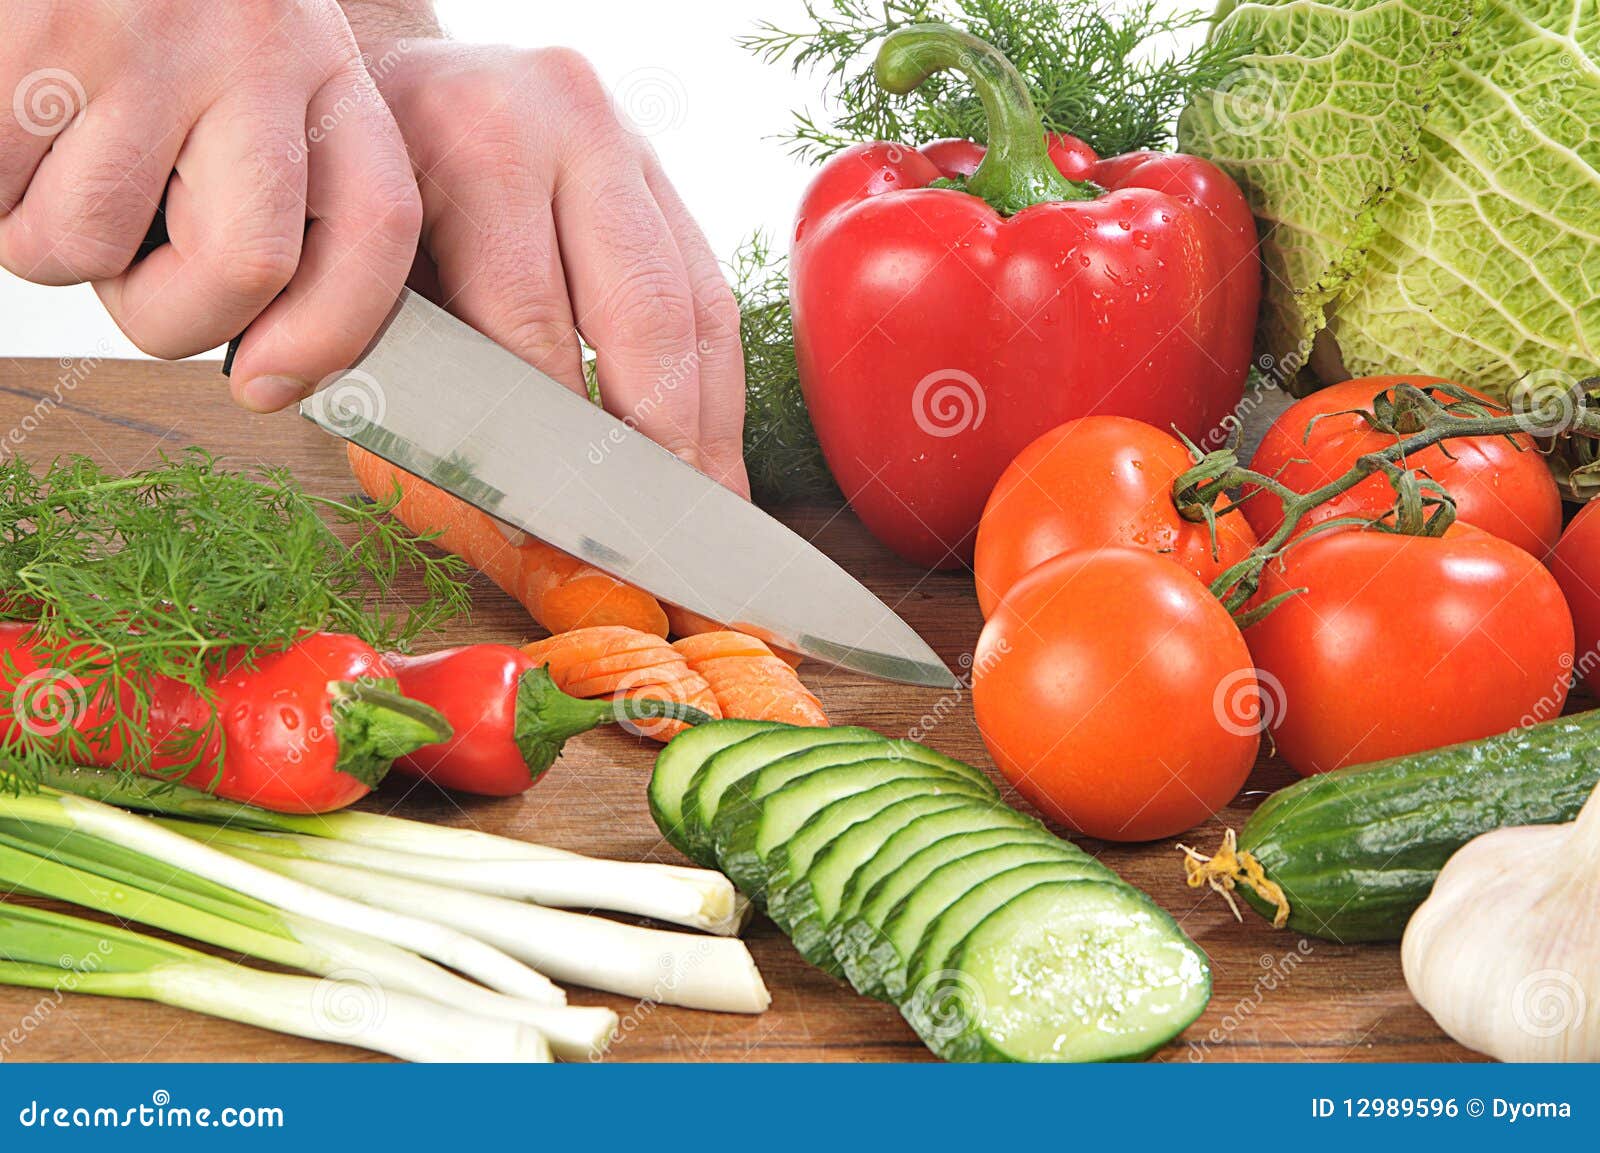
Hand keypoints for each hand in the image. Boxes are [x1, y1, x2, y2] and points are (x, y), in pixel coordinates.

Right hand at [0, 0, 421, 410]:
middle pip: (246, 269)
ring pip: (88, 248)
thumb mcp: (254, 77)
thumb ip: (280, 191)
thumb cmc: (152, 19)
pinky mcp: (37, 35)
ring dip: (46, 244)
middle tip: (127, 271)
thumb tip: (266, 367)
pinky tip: (10, 130)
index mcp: (328, 74)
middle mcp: (258, 51)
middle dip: (169, 317)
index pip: (377, 228)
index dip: (332, 334)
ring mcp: (146, 41)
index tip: (268, 385)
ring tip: (50, 163)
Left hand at [343, 30, 748, 494]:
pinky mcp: (660, 167)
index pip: (532, 321)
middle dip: (659, 438)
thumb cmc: (359, 193)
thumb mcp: (358, 271)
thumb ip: (410, 377)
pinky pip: (708, 288)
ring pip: (695, 305)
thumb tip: (498, 515)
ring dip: (707, 419)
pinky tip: (710, 443)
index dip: (548, 438)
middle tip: (662, 528)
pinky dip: (713, 378)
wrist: (380, 82)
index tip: (558, 523)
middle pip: (641, 312)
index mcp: (472, 138)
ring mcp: (626, 137)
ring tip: (707, 503)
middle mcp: (565, 118)